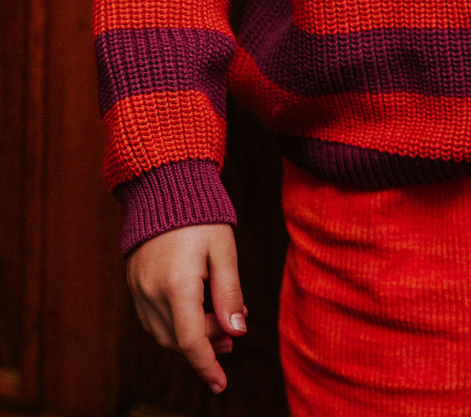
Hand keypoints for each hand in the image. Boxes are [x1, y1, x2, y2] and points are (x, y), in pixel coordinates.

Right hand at [126, 223, 245, 393]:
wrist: (164, 184)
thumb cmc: (201, 215)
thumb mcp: (224, 251)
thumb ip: (230, 292)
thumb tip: (238, 331)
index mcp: (176, 284)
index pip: (191, 340)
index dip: (206, 365)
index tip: (221, 385)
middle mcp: (151, 291)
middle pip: (177, 339)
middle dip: (206, 344)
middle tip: (233, 333)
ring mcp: (138, 287)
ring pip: (162, 332)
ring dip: (190, 335)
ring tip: (220, 321)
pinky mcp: (133, 280)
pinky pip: (152, 316)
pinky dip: (174, 322)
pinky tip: (196, 308)